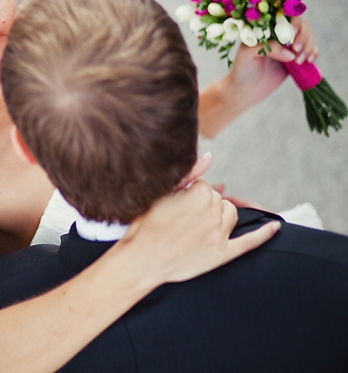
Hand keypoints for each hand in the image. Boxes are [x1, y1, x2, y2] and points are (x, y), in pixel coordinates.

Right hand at [123, 178, 278, 283]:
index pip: (204, 185)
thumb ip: (188, 172)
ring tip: (199, 223)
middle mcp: (213, 212)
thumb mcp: (161, 193)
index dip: (188, 194)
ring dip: (220, 215)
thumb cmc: (146, 224)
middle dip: (203, 204)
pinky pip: (250, 242)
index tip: (175, 204)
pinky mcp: (222, 253)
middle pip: (218, 199)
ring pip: (231, 214)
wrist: (141, 260)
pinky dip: (264, 234)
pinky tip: (274, 227)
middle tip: (182, 217)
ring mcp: (220, 234)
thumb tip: (209, 156)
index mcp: (198, 193)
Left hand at [227, 15, 318, 108]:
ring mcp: (289, 46)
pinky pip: (312, 50)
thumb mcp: (249, 54)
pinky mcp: (296, 58)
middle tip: (295, 50)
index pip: (285, 16)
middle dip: (303, 37)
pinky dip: (313, 53)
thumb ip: (269, 48)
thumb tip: (291, 53)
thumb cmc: (243, 69)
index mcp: (266, 28)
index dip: (293, 23)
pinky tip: (308, 61)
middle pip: (302, 25)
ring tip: (298, 61)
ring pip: (309, 37)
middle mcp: (279, 34)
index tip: (292, 35)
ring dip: (308, 47)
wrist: (247, 90)